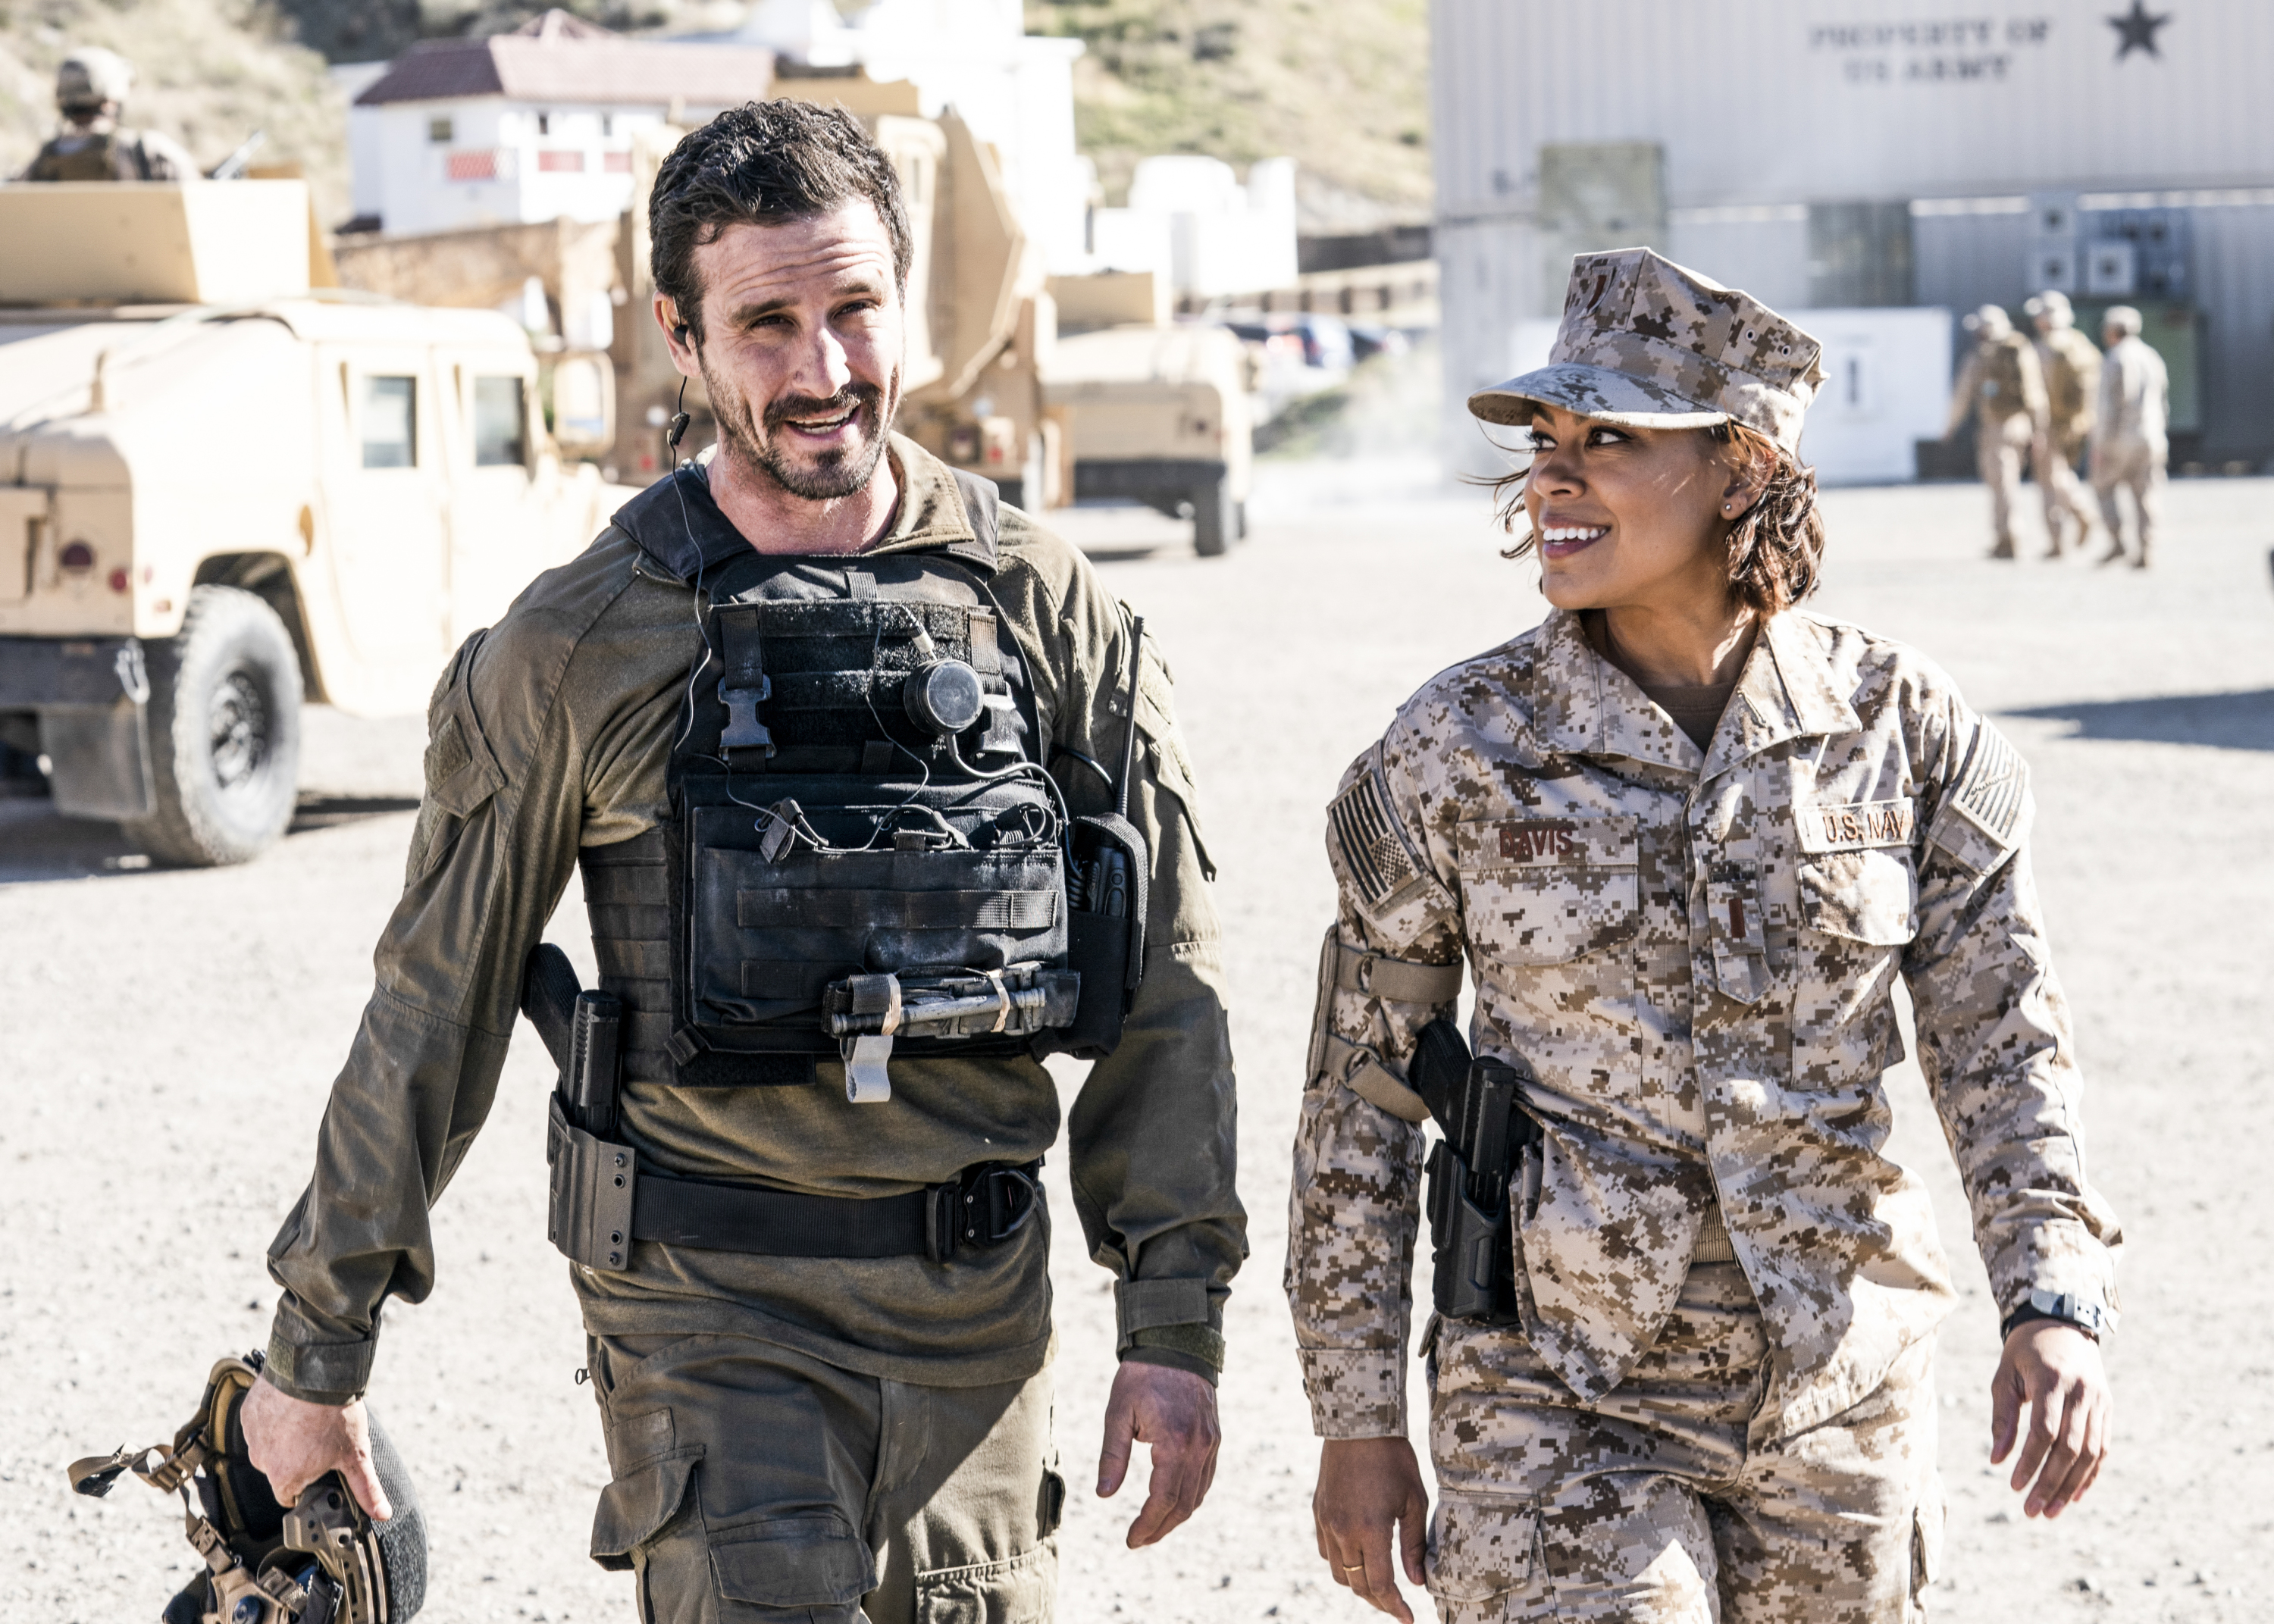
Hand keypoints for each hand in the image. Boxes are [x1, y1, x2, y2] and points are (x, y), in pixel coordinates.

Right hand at [240, 1373, 392, 1520]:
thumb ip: (366, 1489)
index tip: (319, 1470)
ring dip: (285, 1437)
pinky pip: (261, 1422)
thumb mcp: (356, 1455)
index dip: (307, 1484)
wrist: (316, 1372)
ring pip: (269, 1445)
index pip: (290, 1496)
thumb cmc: (334, 1414)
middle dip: (298, 1458)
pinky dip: (274, 1417)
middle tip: (320, 1438)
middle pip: (280, 1470)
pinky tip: (293, 1406)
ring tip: (309, 1420)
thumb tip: (382, 1514)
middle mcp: (262, 1461)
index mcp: (285, 1478)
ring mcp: (253, 1436)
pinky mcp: (248, 1413)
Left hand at [1096, 1361, 1219, 1547]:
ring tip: (1152, 1527)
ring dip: (1176, 1516)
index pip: (1163, 1498)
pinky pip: (1206, 1478)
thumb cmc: (1142, 1376)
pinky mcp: (1214, 1437)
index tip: (1131, 1539)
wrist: (1176, 1343)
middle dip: (1161, 1527)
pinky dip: (1190, 1497)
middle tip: (1138, 1540)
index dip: (1147, 1524)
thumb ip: (1113, 1455)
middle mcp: (1199, 1447)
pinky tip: (1172, 1503)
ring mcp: (1211, 1443)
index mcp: (1175, 1442)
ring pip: (1198, 1494)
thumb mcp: (1118, 1413)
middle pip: (1184, 1503)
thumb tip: (1104, 1495)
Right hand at [1313, 1436, 1428, 1621]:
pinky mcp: (1318, 1510)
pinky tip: (1357, 1558)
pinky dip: (1341, 1563)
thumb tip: (1416, 1581)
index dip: (1395, 1607)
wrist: (1358, 1424)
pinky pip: (1325, 1550)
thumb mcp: (1414, 1500)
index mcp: (1370, 1530)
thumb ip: (1414, 1544)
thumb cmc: (1393, 1458)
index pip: (1380, 1585)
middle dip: (1378, 1601)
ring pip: (1338, 1571)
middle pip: (1357, 1584)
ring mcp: (1326, 1521)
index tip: (1408, 1619)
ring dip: (1357, 1584)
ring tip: (1378, 1585)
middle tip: (1396, 1606)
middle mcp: (1343, 1530)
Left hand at [1989, 1320, 2110, 1519]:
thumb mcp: (2005, 1377)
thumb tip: (1997, 1460)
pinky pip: (2102, 1448)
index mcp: (2052, 1380)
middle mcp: (2082, 1392)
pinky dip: (2089, 1475)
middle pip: (2070, 1448)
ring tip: (2050, 1511)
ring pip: (2090, 1453)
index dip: (2030, 1461)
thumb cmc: (2024, 1354)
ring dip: (2071, 1486)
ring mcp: (2099, 1401)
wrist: (2062, 1325)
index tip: (2014, 1486)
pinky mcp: (2107, 1409)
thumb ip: (2002, 1417)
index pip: (2044, 1430)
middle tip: (2031, 1510)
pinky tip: (2073, 1496)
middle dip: (2050, 1482)